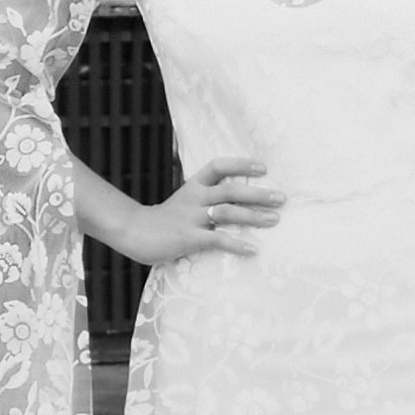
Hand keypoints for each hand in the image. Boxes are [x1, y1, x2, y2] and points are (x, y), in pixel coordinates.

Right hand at [118, 161, 282, 269]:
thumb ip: (206, 197)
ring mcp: (191, 217)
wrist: (133, 232)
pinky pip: (217, 240)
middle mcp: (194, 197)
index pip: (219, 166)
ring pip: (226, 212)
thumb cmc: (164, 219)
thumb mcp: (184, 200)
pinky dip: (237, 244)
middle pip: (230, 190)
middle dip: (258, 194)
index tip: (263, 168)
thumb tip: (238, 198)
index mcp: (194, 185)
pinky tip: (253, 249)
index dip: (241, 164)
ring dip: (253, 216)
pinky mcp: (188, 238)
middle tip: (281, 198)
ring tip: (274, 220)